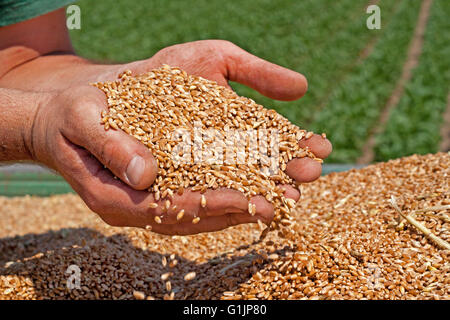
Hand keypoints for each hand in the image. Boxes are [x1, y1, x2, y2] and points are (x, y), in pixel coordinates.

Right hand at [29, 83, 329, 234]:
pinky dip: (230, 185)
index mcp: (115, 197)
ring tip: (283, 192)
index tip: (249, 200)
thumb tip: (145, 174)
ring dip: (242, 200)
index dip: (210, 206)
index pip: (170, 209)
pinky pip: (200, 190)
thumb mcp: (82, 120)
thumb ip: (110, 146)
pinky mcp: (162, 184)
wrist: (65, 117)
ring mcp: (151, 198)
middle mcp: (138, 205)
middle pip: (194, 214)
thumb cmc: (70, 116)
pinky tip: (257, 178)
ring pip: (202, 208)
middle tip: (282, 201)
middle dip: (240, 207)